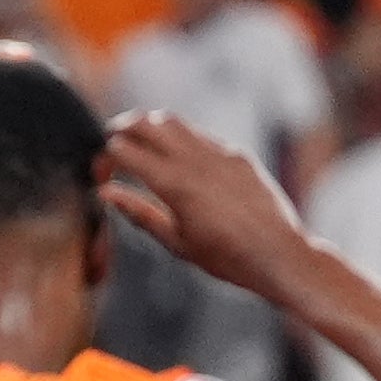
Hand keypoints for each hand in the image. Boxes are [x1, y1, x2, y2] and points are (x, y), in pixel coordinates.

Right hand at [102, 110, 311, 291]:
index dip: (107, 156)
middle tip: (114, 137)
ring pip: (175, 122)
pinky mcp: (237, 155)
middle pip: (148, 123)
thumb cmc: (225, 257)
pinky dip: (181, 137)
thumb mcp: (176, 242)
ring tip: (142, 137)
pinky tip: (178, 154)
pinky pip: (201, 135)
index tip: (102, 170)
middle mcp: (195, 161)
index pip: (127, 151)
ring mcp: (219, 153)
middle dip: (125, 127)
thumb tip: (107, 194)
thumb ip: (140, 213)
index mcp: (174, 185)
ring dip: (152, 125)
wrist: (278, 253)